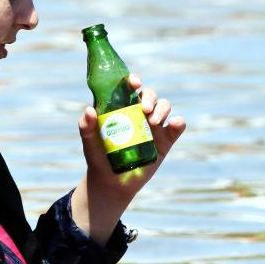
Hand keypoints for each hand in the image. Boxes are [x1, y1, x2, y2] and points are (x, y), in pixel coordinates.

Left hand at [71, 74, 185, 245]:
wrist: (111, 182)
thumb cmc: (98, 157)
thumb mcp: (88, 142)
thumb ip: (85, 126)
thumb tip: (89, 111)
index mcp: (122, 107)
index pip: (129, 88)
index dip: (134, 81)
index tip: (134, 83)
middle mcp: (139, 112)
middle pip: (150, 95)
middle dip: (150, 97)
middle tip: (144, 110)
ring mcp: (154, 126)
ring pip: (164, 107)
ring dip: (162, 109)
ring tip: (153, 122)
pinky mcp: (165, 140)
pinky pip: (176, 127)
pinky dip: (179, 123)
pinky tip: (174, 124)